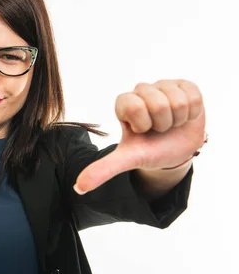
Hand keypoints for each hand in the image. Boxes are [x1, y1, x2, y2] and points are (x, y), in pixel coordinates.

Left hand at [74, 79, 205, 193]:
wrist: (177, 150)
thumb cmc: (149, 150)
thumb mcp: (128, 159)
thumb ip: (104, 169)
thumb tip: (79, 188)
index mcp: (124, 103)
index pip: (133, 107)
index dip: (143, 124)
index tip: (142, 132)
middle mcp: (141, 90)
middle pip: (158, 105)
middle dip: (162, 124)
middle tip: (159, 130)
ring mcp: (164, 85)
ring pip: (178, 101)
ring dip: (178, 119)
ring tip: (171, 123)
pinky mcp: (185, 84)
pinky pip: (194, 97)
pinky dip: (192, 113)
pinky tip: (184, 116)